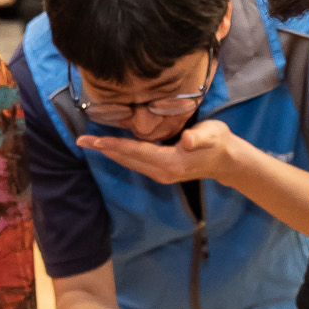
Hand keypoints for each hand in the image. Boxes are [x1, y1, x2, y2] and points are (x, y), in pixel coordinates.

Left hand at [79, 119, 244, 186]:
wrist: (227, 161)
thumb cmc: (219, 142)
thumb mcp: (212, 135)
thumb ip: (198, 137)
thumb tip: (186, 140)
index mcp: (170, 162)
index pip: (136, 152)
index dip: (114, 145)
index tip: (94, 141)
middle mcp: (161, 171)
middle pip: (127, 159)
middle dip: (103, 149)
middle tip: (81, 140)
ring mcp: (161, 174)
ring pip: (129, 162)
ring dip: (109, 153)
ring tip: (90, 143)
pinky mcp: (162, 172)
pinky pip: (135, 163)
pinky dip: (121, 154)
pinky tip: (112, 148)